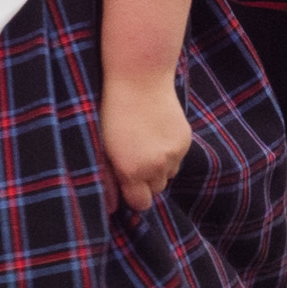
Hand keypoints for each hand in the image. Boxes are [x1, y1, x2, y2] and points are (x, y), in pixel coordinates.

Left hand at [99, 75, 191, 213]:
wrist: (139, 79)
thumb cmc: (112, 113)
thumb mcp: (102, 148)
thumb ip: (107, 180)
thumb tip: (113, 208)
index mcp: (132, 171)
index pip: (141, 203)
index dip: (133, 195)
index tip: (126, 183)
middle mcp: (156, 166)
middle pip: (156, 190)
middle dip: (146, 181)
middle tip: (133, 159)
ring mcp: (174, 153)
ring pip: (169, 174)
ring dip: (159, 167)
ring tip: (145, 144)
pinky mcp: (185, 140)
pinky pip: (178, 158)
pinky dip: (169, 152)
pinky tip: (156, 133)